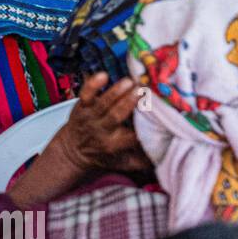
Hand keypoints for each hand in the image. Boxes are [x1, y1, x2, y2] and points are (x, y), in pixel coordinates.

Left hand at [7, 74, 151, 207]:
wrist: (72, 150)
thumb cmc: (103, 155)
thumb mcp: (122, 163)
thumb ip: (142, 162)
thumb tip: (165, 155)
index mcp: (113, 145)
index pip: (131, 137)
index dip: (144, 128)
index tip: (158, 118)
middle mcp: (101, 130)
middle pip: (115, 116)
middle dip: (128, 103)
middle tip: (142, 91)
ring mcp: (90, 117)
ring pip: (103, 103)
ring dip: (116, 91)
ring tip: (130, 82)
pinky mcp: (81, 106)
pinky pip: (85, 94)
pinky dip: (92, 85)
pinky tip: (103, 75)